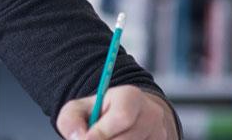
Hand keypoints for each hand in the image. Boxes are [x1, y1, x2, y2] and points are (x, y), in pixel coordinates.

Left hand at [56, 85, 178, 139]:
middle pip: (126, 139)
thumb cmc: (99, 113)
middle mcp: (151, 114)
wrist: (125, 119)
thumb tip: (79, 137)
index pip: (122, 116)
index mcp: (130, 96)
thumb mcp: (79, 109)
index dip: (102, 132)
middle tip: (90, 139)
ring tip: (106, 137)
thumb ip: (71, 119)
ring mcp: (160, 133)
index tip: (85, 139)